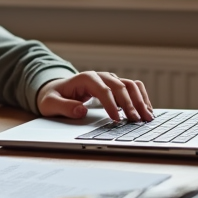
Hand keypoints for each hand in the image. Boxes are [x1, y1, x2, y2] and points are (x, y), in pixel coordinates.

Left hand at [37, 72, 152, 122]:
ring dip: (141, 100)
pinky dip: (142, 97)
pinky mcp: (114, 86)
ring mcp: (109, 80)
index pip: (103, 90)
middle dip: (130, 104)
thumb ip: (64, 107)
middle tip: (137, 120)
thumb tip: (81, 110)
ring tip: (148, 117)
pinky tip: (146, 110)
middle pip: (120, 86)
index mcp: (85, 78)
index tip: (117, 120)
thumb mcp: (50, 104)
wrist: (55, 90)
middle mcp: (100, 76)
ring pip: (130, 85)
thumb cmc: (53, 97)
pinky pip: (132, 88)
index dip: (112, 105)